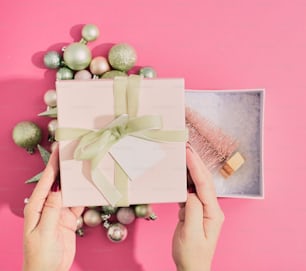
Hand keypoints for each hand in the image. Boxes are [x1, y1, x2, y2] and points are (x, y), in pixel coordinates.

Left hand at [23, 147, 83, 270]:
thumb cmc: (40, 256)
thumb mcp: (43, 233)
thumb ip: (51, 210)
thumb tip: (58, 190)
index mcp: (36, 207)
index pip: (45, 181)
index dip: (52, 165)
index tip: (58, 149)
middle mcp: (47, 206)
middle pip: (58, 183)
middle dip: (65, 168)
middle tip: (74, 152)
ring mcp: (59, 212)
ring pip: (70, 192)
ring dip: (77, 181)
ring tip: (85, 167)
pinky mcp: (69, 218)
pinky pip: (78, 204)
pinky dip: (84, 196)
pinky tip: (91, 189)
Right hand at [172, 144, 224, 270]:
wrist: (192, 268)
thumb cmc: (192, 255)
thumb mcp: (191, 234)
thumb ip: (192, 210)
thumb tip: (190, 192)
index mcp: (213, 213)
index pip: (204, 185)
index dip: (196, 167)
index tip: (188, 153)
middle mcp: (211, 208)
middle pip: (204, 180)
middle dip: (196, 162)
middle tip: (187, 147)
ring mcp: (203, 208)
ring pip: (198, 184)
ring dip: (191, 169)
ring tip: (183, 155)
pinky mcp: (195, 210)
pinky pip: (190, 191)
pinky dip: (185, 180)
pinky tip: (180, 174)